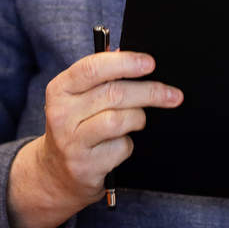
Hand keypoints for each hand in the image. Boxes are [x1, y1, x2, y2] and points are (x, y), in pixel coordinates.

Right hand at [7, 50, 181, 227]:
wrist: (56, 173)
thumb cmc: (76, 125)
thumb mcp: (78, 97)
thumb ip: (100, 75)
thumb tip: (129, 54)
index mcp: (59, 89)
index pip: (92, 68)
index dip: (125, 63)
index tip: (150, 63)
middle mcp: (61, 114)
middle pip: (114, 94)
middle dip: (149, 92)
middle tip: (172, 95)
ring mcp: (71, 142)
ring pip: (119, 120)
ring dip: (138, 118)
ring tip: (139, 121)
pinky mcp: (85, 166)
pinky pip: (121, 148)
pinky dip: (128, 144)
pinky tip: (120, 144)